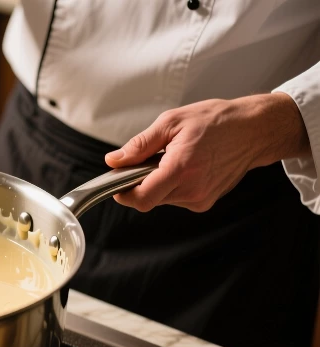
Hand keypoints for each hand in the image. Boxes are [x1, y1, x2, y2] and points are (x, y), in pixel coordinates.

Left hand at [104, 93, 309, 211]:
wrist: (253, 131)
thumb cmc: (216, 121)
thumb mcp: (171, 123)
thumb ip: (139, 145)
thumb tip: (115, 160)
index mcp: (181, 169)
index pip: (141, 198)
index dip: (123, 193)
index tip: (117, 182)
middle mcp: (192, 190)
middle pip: (148, 199)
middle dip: (140, 183)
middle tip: (148, 160)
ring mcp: (200, 199)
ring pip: (161, 199)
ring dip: (157, 183)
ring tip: (173, 159)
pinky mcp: (205, 202)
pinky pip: (176, 199)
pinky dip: (172, 186)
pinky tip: (185, 167)